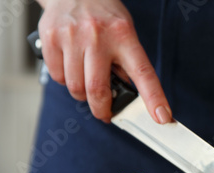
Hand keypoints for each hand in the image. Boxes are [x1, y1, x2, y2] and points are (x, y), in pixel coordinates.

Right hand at [37, 0, 170, 122]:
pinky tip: (71, 67)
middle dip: (102, 109)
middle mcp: (98, 36)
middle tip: (106, 112)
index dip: (154, 98)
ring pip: (75, 87)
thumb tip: (126, 94)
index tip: (162, 117)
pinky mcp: (50, 38)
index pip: (143, 73)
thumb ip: (126, 62)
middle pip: (98, 90)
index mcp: (124, 35)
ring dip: (82, 94)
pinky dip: (65, 80)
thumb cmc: (103, 15)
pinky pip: (57, 76)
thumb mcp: (125, 32)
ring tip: (87, 80)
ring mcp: (72, 37)